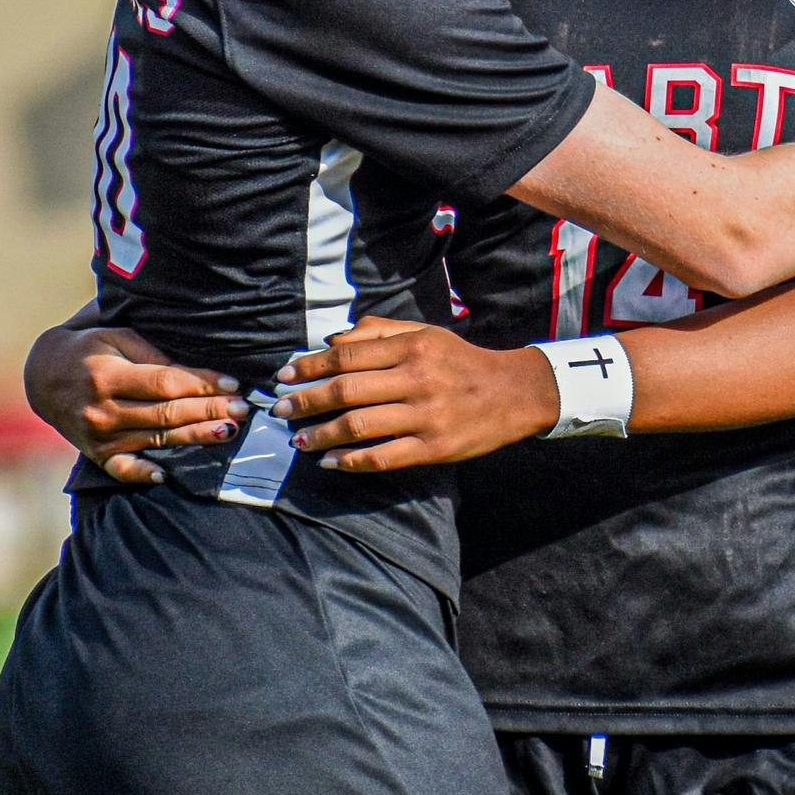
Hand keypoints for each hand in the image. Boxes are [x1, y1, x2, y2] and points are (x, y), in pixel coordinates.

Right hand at [22, 322, 245, 485]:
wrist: (43, 377)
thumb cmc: (90, 349)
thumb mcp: (117, 336)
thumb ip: (153, 354)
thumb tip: (195, 372)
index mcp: (108, 375)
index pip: (166, 383)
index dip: (202, 383)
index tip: (232, 383)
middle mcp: (103, 410)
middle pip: (167, 414)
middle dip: (209, 411)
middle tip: (241, 409)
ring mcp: (100, 437)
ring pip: (157, 439)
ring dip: (195, 437)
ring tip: (228, 431)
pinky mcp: (97, 454)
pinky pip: (123, 470)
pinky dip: (143, 474)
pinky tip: (166, 475)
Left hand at [275, 317, 558, 471]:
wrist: (513, 393)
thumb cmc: (461, 360)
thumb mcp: (425, 333)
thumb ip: (379, 332)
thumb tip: (332, 342)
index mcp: (411, 347)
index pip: (347, 356)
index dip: (310, 366)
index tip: (284, 375)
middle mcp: (416, 379)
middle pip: (346, 390)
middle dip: (306, 401)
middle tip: (280, 408)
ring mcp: (425, 415)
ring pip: (360, 426)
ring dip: (322, 434)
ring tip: (299, 439)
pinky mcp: (434, 447)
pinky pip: (384, 457)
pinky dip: (352, 461)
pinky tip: (331, 462)